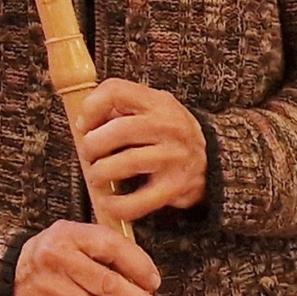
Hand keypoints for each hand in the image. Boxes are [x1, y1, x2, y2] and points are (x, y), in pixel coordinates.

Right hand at [10, 218, 169, 295]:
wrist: (10, 278)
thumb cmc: (53, 256)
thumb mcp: (73, 239)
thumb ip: (105, 251)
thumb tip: (146, 279)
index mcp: (69, 234)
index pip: (109, 245)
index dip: (137, 264)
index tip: (155, 281)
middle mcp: (59, 260)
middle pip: (108, 285)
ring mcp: (54, 291)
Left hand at [77, 78, 207, 219]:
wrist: (213, 161)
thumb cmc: (167, 132)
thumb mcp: (151, 108)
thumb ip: (121, 109)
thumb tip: (84, 125)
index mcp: (157, 101)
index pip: (116, 91)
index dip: (91, 107)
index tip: (83, 124)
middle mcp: (168, 126)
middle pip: (119, 130)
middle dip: (93, 144)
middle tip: (87, 153)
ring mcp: (174, 157)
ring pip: (127, 163)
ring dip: (101, 172)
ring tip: (95, 175)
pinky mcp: (176, 187)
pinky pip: (141, 200)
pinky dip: (119, 205)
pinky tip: (108, 203)